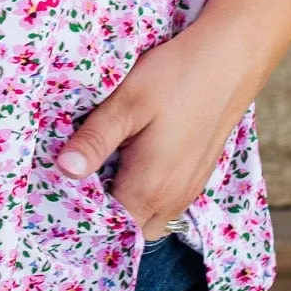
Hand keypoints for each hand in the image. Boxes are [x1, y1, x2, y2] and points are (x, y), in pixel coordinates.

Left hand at [53, 18, 261, 239]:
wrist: (229, 60)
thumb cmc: (175, 77)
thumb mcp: (126, 104)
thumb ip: (94, 141)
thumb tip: (62, 171)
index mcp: (150, 189)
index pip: (108, 227)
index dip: (83, 215)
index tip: (62, 193)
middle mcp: (172, 200)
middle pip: (128, 230)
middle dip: (103, 215)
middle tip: (78, 180)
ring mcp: (188, 191)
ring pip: (147, 219)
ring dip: (125, 204)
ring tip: (102, 169)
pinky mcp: (196, 176)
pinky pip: (164, 204)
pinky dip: (144, 194)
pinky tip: (131, 160)